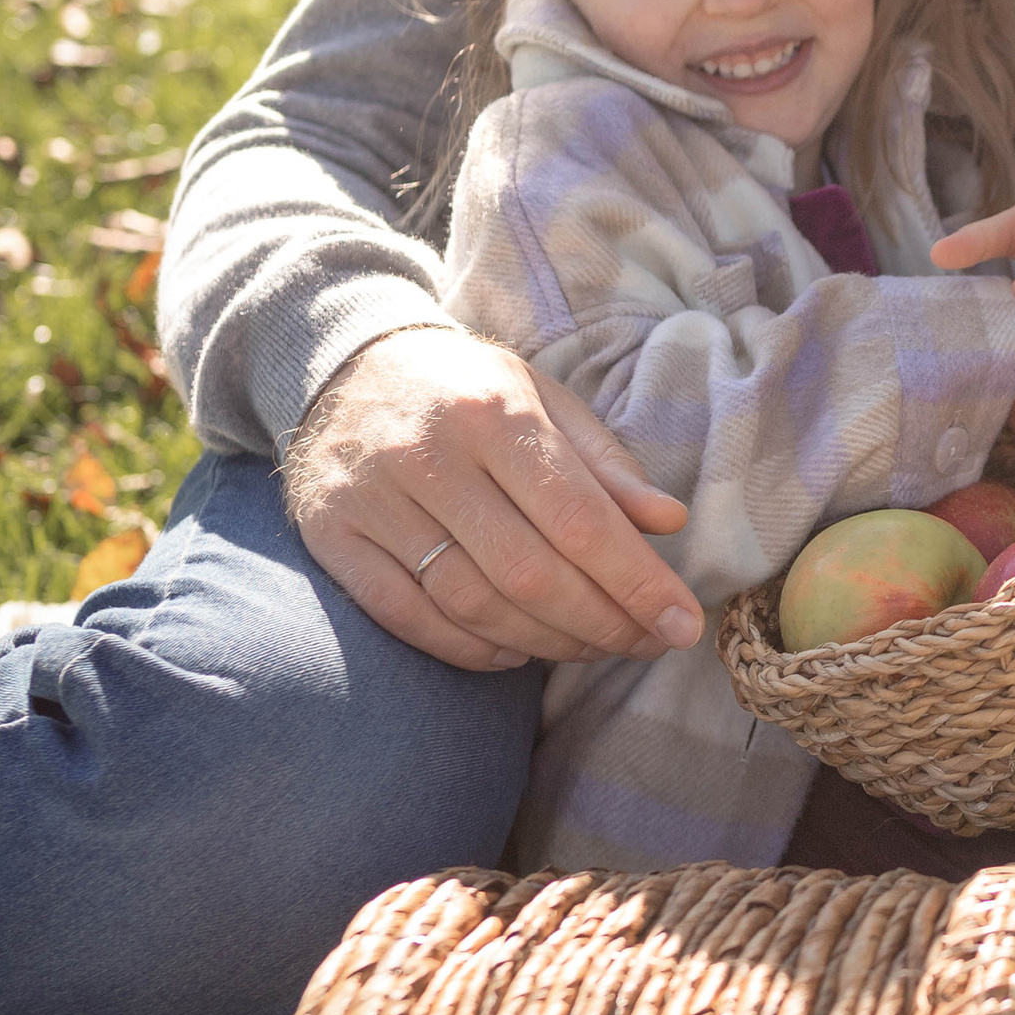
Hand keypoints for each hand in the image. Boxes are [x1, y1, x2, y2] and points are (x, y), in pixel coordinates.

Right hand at [282, 325, 702, 671]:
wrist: (346, 363)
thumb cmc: (468, 389)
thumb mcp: (543, 399)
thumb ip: (605, 464)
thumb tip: (670, 522)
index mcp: (494, 413)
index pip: (580, 519)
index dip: (637, 583)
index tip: (682, 624)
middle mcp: (428, 456)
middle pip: (529, 573)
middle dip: (601, 623)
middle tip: (644, 643)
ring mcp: (372, 500)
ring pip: (471, 603)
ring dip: (545, 642)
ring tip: (591, 648)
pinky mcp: (331, 535)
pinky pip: (407, 616)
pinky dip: (469, 648)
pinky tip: (515, 651)